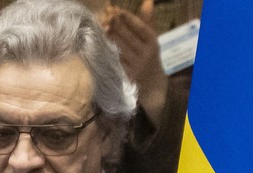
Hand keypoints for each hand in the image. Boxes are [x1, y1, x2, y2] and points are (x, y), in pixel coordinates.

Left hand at [103, 1, 168, 124]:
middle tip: (104, 16)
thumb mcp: (151, 39)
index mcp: (153, 43)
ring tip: (100, 26)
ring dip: (108, 36)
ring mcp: (136, 65)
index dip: (127, 17)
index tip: (116, 10)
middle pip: (127, 35)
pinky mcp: (126, 74)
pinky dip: (106, 50)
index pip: (140, 27)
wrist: (152, 85)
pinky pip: (114, 59)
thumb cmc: (149, 56)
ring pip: (119, 47)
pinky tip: (99, 42)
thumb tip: (147, 1)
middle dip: (114, 24)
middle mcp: (146, 54)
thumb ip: (147, 20)